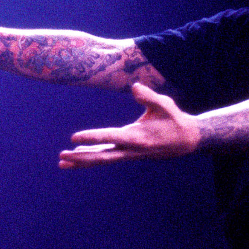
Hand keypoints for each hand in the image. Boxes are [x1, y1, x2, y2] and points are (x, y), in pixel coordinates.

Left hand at [59, 83, 200, 167]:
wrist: (186, 140)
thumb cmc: (174, 119)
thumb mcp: (165, 105)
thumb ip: (149, 97)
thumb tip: (134, 86)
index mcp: (138, 137)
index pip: (110, 137)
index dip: (92, 137)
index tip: (74, 138)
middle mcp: (131, 149)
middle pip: (102, 156)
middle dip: (81, 157)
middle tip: (62, 156)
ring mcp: (128, 154)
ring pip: (102, 159)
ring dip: (82, 160)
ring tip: (62, 161)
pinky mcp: (127, 154)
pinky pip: (107, 157)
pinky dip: (92, 157)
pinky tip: (78, 156)